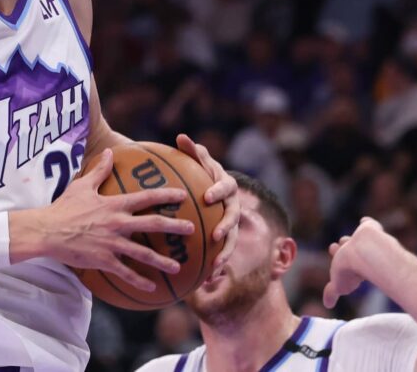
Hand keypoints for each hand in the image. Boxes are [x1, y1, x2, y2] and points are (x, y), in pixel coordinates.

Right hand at [15, 148, 195, 292]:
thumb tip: (109, 152)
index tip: (182, 195)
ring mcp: (112, 243)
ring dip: (162, 261)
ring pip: (143, 254)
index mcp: (115, 204)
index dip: (165, 195)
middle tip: (192, 230)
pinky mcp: (104, 260)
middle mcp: (118, 223)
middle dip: (174, 227)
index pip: (146, 198)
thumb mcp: (82, 185)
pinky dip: (139, 281)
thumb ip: (99, 170)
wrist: (47, 231)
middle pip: (152, 225)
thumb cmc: (64, 207)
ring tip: (178, 267)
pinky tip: (151, 289)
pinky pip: (125, 273)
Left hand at [175, 133, 239, 277]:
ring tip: (216, 265)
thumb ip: (191, 152)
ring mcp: (230, 223)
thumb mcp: (194, 162)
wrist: (208, 191)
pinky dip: (216, 265)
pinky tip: (206, 279)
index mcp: (225, 185)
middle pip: (234, 216)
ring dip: (225, 252)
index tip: (207, 196)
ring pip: (232, 239)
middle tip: (216, 234)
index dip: (218, 191)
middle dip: (226, 226)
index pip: (226, 186)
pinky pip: (222, 252)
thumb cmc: (198, 173)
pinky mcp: (224, 238)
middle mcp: (232, 205)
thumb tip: (181, 137)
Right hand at [322, 216, 385, 308]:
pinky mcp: (369, 228)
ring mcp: (358, 236)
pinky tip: (366, 221)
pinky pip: (367, 223)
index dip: (336, 253)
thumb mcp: (340, 285)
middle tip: (343, 242)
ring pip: (356, 235)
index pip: (336, 253)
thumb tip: (327, 304)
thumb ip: (332, 292)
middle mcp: (347, 246)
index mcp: (340, 257)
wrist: (361, 253)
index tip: (333, 249)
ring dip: (357, 237)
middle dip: (345, 244)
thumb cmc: (349, 270)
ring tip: (360, 240)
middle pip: (345, 243)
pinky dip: (367, 223)